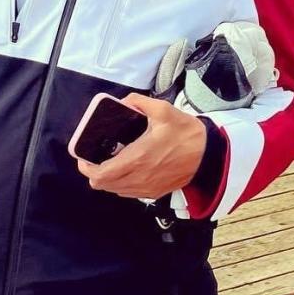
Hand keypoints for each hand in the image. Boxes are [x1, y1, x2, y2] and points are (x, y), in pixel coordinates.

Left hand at [76, 93, 206, 200]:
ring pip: (115, 191)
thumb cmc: (187, 134)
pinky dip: (121, 184)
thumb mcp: (163, 111)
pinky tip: (127, 169)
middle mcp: (139, 177)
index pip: (101, 174)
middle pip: (103, 185)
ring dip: (108, 179)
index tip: (84, 157)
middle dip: (94, 172)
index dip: (86, 168)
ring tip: (110, 162)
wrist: (209, 155)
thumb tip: (124, 101)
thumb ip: (139, 102)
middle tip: (94, 158)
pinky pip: (129, 192)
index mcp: (137, 158)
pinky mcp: (155, 192)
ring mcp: (147, 188)